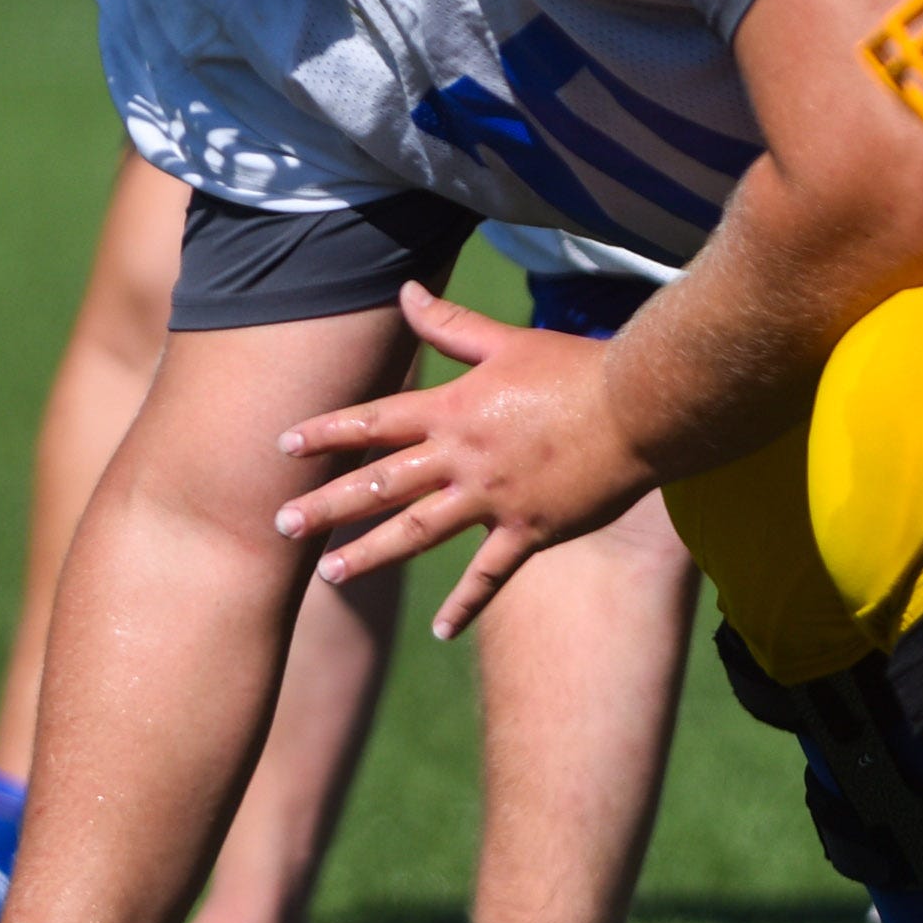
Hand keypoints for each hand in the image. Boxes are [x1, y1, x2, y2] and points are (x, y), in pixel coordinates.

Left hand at [272, 286, 650, 637]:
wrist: (640, 409)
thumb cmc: (578, 369)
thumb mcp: (509, 342)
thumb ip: (451, 325)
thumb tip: (405, 291)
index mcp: (454, 411)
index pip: (374, 422)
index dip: (327, 432)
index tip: (284, 446)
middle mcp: (463, 459)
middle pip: (380, 484)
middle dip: (326, 505)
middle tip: (281, 525)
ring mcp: (495, 500)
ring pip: (418, 532)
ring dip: (370, 554)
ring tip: (329, 575)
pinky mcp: (531, 531)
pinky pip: (490, 574)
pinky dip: (465, 604)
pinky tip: (441, 631)